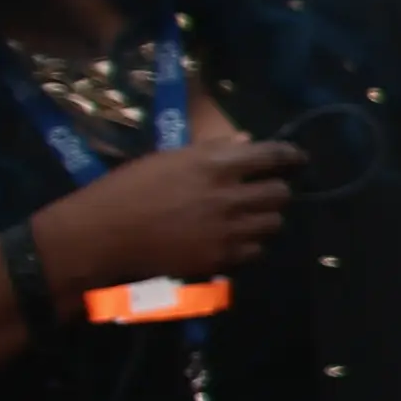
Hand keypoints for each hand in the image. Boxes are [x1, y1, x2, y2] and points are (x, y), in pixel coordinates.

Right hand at [39, 136, 301, 290]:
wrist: (102, 236)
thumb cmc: (126, 190)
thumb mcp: (166, 160)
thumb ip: (211, 152)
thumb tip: (245, 142)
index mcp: (213, 164)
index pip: (271, 155)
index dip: (290, 155)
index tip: (298, 158)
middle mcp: (228, 196)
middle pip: (280, 193)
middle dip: (277, 191)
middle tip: (266, 192)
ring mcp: (227, 230)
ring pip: (273, 224)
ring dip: (265, 218)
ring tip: (247, 217)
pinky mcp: (221, 258)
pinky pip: (255, 250)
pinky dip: (250, 244)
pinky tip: (232, 239)